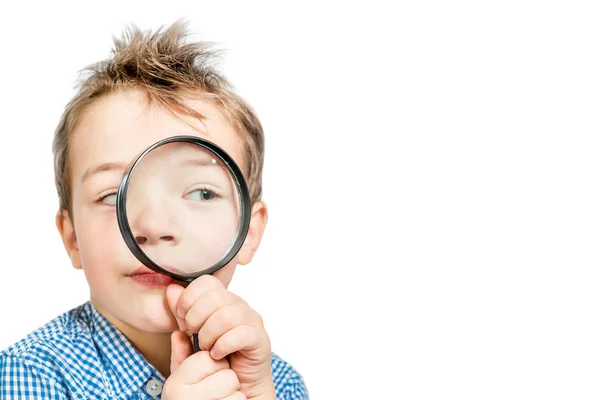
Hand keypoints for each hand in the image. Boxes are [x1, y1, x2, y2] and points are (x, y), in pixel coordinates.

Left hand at [166, 276, 275, 399]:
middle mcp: (238, 306)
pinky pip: (241, 334)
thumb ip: (179, 315)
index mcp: (221, 300)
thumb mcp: (187, 337)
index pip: (207, 282)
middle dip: (196, 317)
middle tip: (194, 334)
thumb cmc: (212, 362)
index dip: (189, 297)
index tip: (182, 316)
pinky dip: (223, 345)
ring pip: (227, 315)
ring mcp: (251, 321)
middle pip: (215, 296)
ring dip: (209, 334)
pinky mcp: (260, 339)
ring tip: (205, 348)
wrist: (234, 387)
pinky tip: (217, 355)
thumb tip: (171, 289)